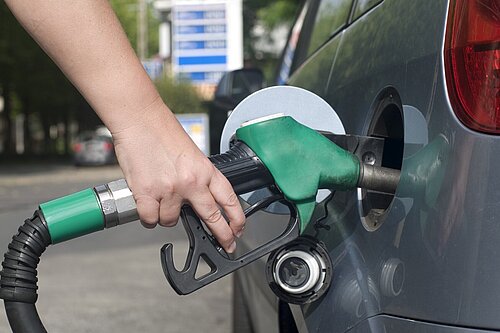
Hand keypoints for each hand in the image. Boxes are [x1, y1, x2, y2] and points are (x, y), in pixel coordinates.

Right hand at [112, 99, 244, 252]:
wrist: (140, 119)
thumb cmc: (162, 131)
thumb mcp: (191, 153)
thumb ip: (197, 177)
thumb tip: (196, 199)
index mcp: (205, 170)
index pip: (228, 198)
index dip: (237, 217)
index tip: (239, 229)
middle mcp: (191, 182)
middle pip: (212, 217)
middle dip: (222, 235)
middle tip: (226, 244)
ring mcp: (170, 190)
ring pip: (171, 221)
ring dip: (166, 215)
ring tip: (159, 198)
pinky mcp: (147, 194)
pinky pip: (150, 219)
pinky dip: (148, 216)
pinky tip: (147, 204)